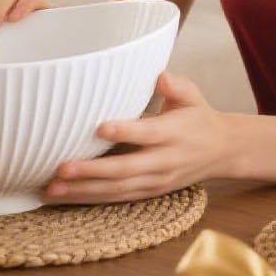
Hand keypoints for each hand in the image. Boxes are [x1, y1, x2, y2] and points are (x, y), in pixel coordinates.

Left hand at [43, 73, 231, 203]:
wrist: (223, 151)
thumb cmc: (199, 116)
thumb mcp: (193, 96)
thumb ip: (176, 86)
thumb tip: (160, 76)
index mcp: (174, 133)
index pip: (148, 133)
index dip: (125, 132)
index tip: (99, 127)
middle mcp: (164, 161)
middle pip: (126, 169)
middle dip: (92, 171)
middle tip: (61, 169)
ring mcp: (156, 181)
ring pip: (118, 190)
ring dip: (83, 191)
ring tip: (52, 190)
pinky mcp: (149, 192)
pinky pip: (117, 198)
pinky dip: (90, 199)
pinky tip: (65, 197)